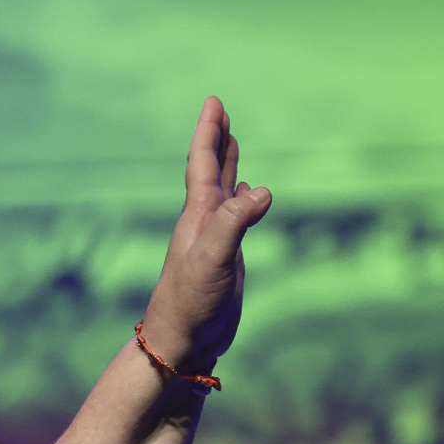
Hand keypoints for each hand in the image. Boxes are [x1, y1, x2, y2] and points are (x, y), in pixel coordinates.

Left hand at [140, 96, 270, 373]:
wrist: (180, 342)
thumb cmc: (191, 301)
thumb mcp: (214, 257)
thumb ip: (234, 222)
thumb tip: (262, 190)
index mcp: (198, 214)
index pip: (202, 163)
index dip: (209, 132)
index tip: (215, 101)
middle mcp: (203, 222)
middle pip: (210, 170)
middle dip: (217, 139)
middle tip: (220, 111)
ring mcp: (214, 240)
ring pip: (222, 191)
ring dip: (227, 165)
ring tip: (232, 141)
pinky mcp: (225, 258)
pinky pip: (234, 217)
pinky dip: (242, 200)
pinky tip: (248, 198)